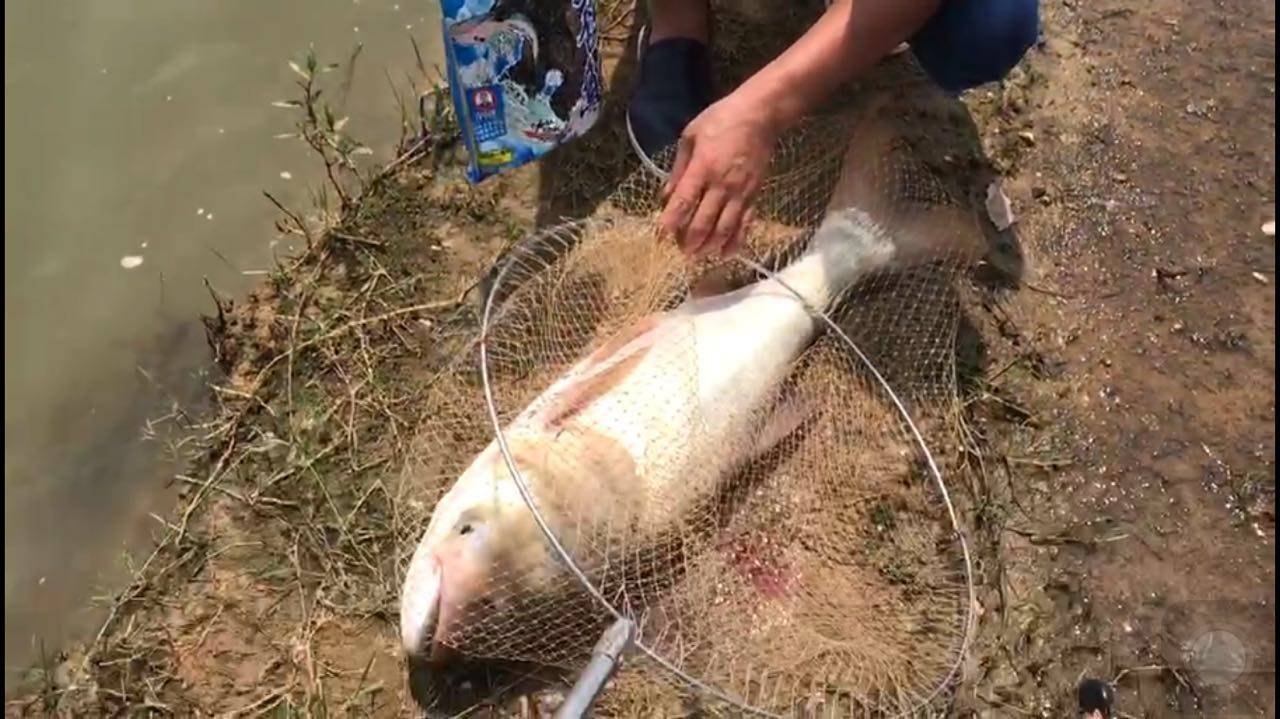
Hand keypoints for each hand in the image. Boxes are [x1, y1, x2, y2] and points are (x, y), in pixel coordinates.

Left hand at [658, 91, 778, 257]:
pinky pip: (745, 224)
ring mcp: (740, 193)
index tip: (660, 237)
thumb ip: (678, 168)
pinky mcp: (754, 196)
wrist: (760, 116)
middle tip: (681, 250)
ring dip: (710, 247)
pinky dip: (735, 242)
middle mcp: (721, 185)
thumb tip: (665, 196)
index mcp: (702, 168)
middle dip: (689, 242)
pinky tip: (725, 253)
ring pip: (724, 229)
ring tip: (698, 255)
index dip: (670, 223)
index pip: (682, 203)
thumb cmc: (721, 120)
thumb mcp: (690, 136)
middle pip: (703, 223)